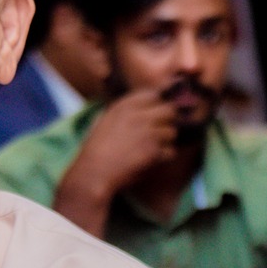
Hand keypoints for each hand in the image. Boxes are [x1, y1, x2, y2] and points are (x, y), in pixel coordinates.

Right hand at [53, 92, 177, 234]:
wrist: (94, 172)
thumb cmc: (96, 150)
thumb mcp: (105, 120)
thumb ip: (125, 112)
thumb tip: (144, 111)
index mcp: (124, 105)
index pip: (153, 95)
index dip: (156, 106)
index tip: (154, 116)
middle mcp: (139, 115)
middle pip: (169, 110)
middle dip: (167, 122)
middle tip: (159, 133)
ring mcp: (148, 132)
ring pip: (172, 132)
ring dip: (166, 141)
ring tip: (152, 150)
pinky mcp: (154, 150)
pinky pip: (170, 151)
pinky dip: (164, 157)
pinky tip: (151, 161)